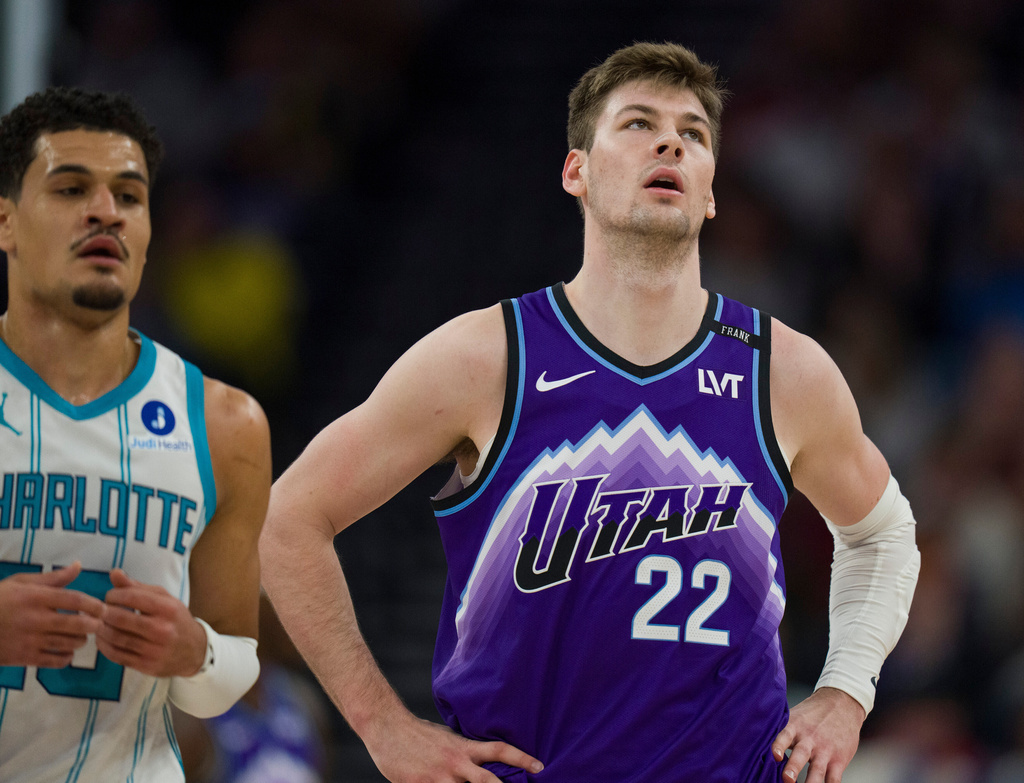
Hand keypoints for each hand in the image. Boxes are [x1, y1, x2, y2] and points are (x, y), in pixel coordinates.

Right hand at [0, 561, 103, 667]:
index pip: (74, 600)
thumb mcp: (21, 583)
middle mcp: (35, 619)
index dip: (94, 604)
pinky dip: (67, 657)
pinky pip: (55, 661)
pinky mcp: (24, 658)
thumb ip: (52, 578)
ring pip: (69, 643)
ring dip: (81, 640)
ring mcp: (29, 640)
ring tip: (81, 635)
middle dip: (94, 625)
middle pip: (76, 624)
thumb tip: (79, 566)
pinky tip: (66, 650)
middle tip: (99, 623)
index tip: (104, 607)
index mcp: (35, 597)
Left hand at [96, 568, 206, 676]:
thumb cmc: (175, 620)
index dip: (114, 595)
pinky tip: (103, 639)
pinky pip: (116, 655)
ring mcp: (154, 650)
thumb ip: (138, 587)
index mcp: (168, 608)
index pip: (132, 597)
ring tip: (99, 623)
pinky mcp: (146, 665)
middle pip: (119, 618)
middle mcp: (162, 629)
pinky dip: (104, 646)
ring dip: (100, 629)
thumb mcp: (164, 599)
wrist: (193, 651)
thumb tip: (114, 573)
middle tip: (100, 610)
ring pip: (115, 638)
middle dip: (103, 612)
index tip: (109, 596)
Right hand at [364, 708, 543, 782]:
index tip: (540, 766)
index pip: (499, 750)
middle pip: (488, 782)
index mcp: (463, 748)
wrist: (387, 728)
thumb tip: (482, 760)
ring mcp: (439, 778)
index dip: (521, 758)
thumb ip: (464, 751)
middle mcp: (455, 764)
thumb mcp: (447, 738)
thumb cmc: (418, 734)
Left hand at [772, 687, 865, 782]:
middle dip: (793, 767)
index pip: (785, 735)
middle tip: (787, 778)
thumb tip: (756, 744)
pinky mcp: (839, 760)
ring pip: (817, 769)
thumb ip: (780, 731)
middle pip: (801, 754)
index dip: (778, 745)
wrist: (842, 704)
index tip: (775, 756)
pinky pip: (834, 778)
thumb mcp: (795, 716)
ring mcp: (825, 750)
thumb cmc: (813, 714)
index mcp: (795, 727)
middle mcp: (810, 739)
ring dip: (811, 782)